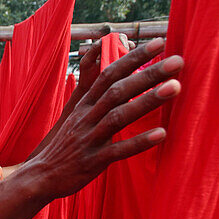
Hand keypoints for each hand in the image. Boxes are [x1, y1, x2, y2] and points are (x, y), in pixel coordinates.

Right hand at [27, 37, 180, 199]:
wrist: (40, 176)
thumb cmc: (65, 147)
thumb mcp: (76, 118)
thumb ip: (96, 100)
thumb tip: (119, 81)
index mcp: (84, 105)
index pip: (109, 74)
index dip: (133, 57)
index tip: (159, 42)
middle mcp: (86, 117)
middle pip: (118, 90)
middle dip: (148, 73)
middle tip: (178, 60)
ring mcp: (89, 139)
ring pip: (119, 115)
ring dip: (148, 101)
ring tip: (176, 87)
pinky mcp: (92, 161)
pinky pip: (118, 150)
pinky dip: (139, 142)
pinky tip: (162, 134)